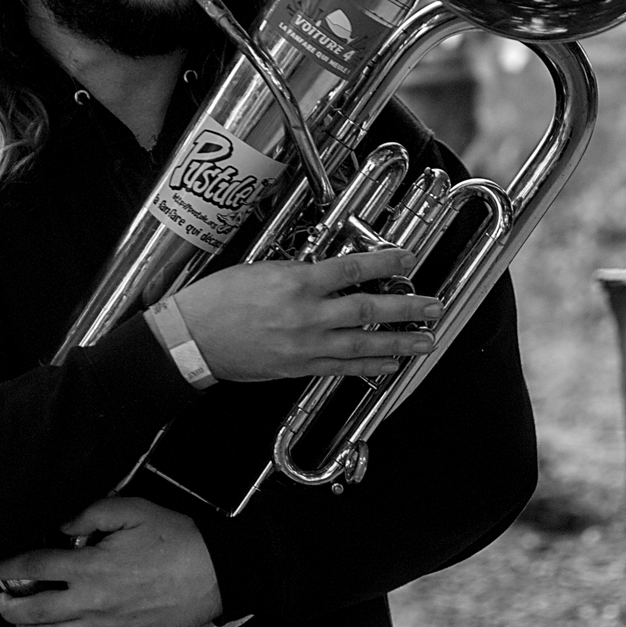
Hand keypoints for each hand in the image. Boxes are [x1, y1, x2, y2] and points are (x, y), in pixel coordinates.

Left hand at [0, 497, 220, 626]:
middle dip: (8, 607)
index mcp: (92, 567)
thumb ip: (91, 513)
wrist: (214, 573)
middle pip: (34, 613)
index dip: (8, 567)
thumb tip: (64, 526)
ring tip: (18, 620)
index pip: (35, 568)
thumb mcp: (133, 510)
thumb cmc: (177, 539)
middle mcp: (92, 603)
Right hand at [173, 247, 442, 381]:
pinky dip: (370, 367)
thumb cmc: (217, 299)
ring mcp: (304, 345)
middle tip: (434, 306)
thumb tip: (331, 272)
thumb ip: (299, 272)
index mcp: (295, 282)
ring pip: (363, 343)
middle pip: (368, 309)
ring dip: (399, 342)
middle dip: (406, 307)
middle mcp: (306, 315)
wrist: (191, 338)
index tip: (409, 258)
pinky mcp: (298, 367)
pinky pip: (342, 367)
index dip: (385, 262)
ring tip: (425, 340)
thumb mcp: (260, 269)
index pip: (351, 269)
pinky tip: (390, 364)